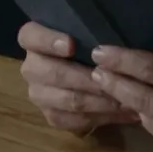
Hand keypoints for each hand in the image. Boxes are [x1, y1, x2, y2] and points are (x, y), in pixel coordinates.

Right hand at [18, 22, 139, 134]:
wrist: (94, 74)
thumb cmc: (93, 44)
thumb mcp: (91, 32)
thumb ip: (93, 32)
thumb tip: (109, 44)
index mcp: (33, 39)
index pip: (29, 36)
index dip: (47, 40)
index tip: (71, 45)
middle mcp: (31, 67)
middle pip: (51, 73)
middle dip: (83, 77)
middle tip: (109, 78)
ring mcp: (38, 94)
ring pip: (64, 99)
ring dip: (96, 100)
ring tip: (122, 98)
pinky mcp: (51, 115)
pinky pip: (72, 119)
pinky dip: (96, 115)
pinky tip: (117, 111)